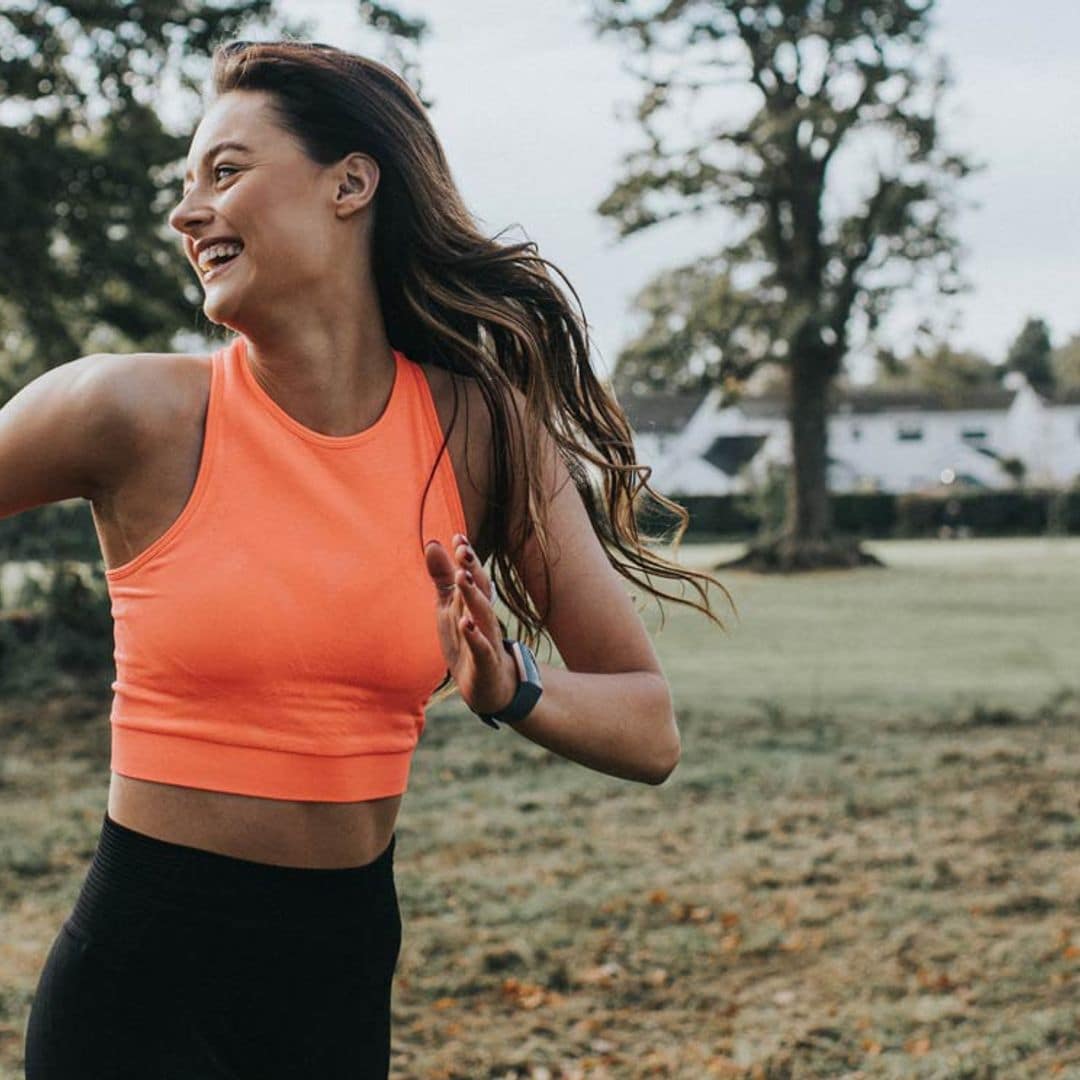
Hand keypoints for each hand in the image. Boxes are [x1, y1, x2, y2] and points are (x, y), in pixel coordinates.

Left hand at [424, 533, 518, 715]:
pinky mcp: (486, 662)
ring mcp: (487, 639)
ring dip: (473, 595)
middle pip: (481, 589)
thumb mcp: (449, 606)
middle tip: (462, 550)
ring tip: (462, 577)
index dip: (467, 557)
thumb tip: (433, 542)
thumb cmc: (468, 641)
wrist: (489, 686)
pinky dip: (475, 635)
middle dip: (473, 569)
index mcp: (474, 603)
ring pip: (482, 614)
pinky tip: (465, 622)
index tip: (458, 537)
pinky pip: (482, 647)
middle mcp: (483, 617)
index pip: (473, 575)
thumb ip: (442, 576)